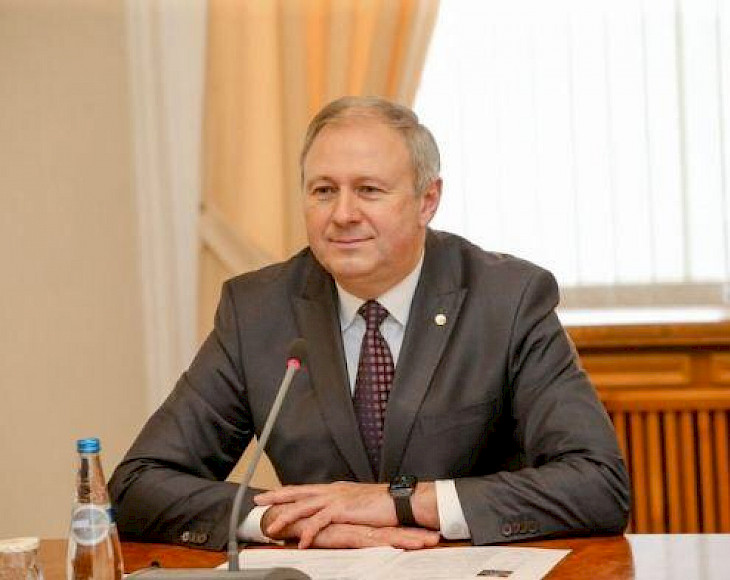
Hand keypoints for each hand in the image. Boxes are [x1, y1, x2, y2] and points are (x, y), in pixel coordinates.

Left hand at [255, 481, 438, 548]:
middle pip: (298, 492)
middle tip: (259, 499)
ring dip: (286, 518)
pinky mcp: (342, 509)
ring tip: (273, 528)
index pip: (305, 489)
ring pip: (303, 507)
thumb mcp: (358, 504)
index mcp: (335, 489)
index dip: (288, 491)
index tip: (272, 494)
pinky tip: (302, 542)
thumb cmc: (382, 505)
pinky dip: (309, 533)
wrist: (399, 502)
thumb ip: (343, 508)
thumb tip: (335, 514)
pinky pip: (319, 522)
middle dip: (277, 496)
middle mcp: (332, 490)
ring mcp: (336, 498)